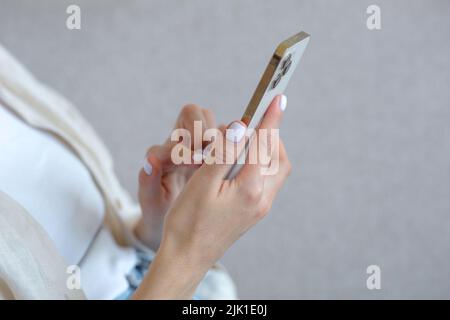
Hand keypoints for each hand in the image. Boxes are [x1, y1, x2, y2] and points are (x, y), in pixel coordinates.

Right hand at [133, 95, 290, 298]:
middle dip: (270, 135)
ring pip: (276, 169)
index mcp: (250, 188)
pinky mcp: (255, 211)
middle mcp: (262, 198)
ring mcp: (260, 207)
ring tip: (246, 141)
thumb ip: (224, 153)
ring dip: (268, 150)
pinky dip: (262, 164)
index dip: (271, 118)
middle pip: (278, 157)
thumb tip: (241, 127)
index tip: (277, 98)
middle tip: (251, 123)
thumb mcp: (202, 183)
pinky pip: (268, 181)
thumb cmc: (188, 222)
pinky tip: (244, 162)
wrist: (188, 256)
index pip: (265, 145)